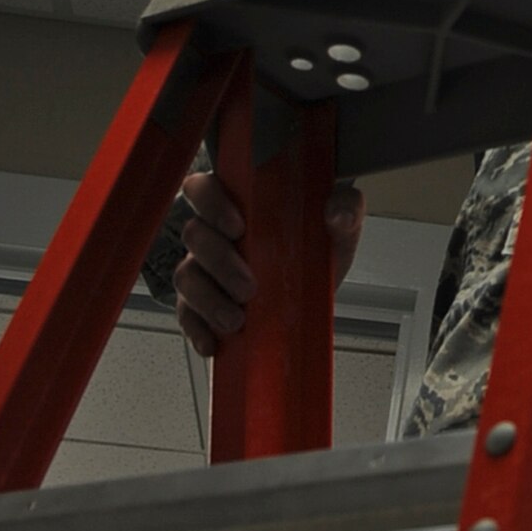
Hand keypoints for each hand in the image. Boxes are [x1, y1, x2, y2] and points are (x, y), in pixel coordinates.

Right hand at [174, 172, 365, 357]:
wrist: (317, 297)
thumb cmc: (317, 252)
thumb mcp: (339, 229)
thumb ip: (346, 210)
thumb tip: (338, 212)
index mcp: (240, 203)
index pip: (204, 188)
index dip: (212, 203)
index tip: (238, 226)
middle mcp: (215, 233)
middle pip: (194, 234)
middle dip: (219, 262)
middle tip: (249, 286)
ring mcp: (204, 269)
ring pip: (186, 276)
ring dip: (208, 299)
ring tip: (237, 319)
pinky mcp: (201, 305)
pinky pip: (185, 315)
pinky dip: (197, 329)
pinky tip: (214, 342)